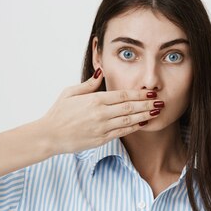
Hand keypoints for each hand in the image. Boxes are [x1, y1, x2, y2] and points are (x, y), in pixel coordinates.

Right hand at [36, 68, 163, 155]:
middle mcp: (100, 114)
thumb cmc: (58, 112)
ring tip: (156, 112)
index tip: (150, 92)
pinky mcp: (101, 139)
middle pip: (129, 107)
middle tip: (160, 101)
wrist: (50, 135)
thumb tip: (101, 71)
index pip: (122, 95)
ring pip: (128, 121)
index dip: (138, 94)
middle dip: (146, 104)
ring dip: (144, 116)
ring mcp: (101, 128)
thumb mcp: (70, 92)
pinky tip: (143, 123)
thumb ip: (89, 83)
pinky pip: (121, 133)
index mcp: (94, 100)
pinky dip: (133, 128)